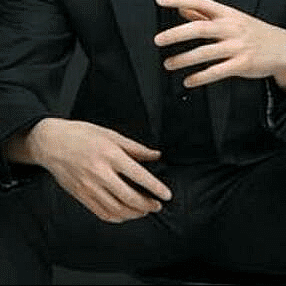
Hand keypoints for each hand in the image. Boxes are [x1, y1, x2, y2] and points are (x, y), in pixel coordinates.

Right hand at [25, 118, 171, 222]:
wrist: (50, 143)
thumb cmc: (82, 135)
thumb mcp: (112, 135)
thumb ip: (136, 148)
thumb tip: (156, 156)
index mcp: (111, 156)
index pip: (139, 176)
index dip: (156, 188)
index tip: (167, 195)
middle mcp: (100, 173)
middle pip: (129, 197)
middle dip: (147, 205)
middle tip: (157, 205)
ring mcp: (88, 187)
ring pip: (115, 209)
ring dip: (134, 214)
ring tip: (145, 211)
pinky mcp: (80, 195)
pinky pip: (100, 212)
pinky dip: (116, 217)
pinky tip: (126, 214)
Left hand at [154, 0, 285, 89]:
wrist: (284, 48)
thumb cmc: (255, 33)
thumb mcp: (233, 18)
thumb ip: (206, 14)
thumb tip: (182, 9)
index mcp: (228, 14)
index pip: (201, 1)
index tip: (160, 0)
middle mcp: (232, 28)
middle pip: (200, 28)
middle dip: (176, 34)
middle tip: (159, 40)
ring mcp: (238, 47)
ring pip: (205, 52)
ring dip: (183, 59)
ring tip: (169, 64)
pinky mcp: (242, 64)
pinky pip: (217, 71)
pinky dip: (200, 77)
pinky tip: (188, 81)